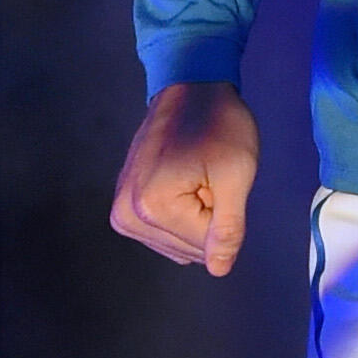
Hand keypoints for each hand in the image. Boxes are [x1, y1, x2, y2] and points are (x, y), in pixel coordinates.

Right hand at [110, 80, 260, 274]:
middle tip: (207, 176)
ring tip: (196, 176)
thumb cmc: (219, 124)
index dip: (223, 213)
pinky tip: (183, 181)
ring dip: (196, 215)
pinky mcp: (123, 207)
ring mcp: (121, 212)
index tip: (216, 177)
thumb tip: (219, 270)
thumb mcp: (236, 174)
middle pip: (188, 247)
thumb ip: (228, 228)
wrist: (190, 87)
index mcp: (151, 207)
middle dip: (208, 216)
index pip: (205, 246)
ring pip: (177, 243)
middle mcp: (127, 215)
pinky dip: (182, 214)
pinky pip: (164, 232)